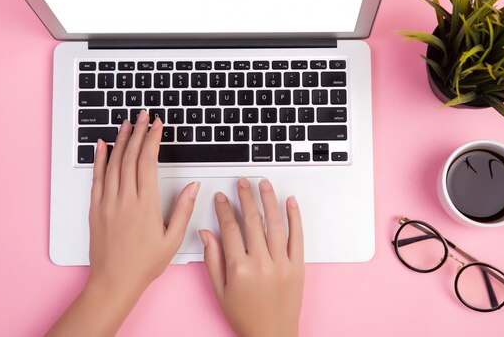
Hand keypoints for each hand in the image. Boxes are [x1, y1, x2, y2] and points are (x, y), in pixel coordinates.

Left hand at [47, 111, 198, 336]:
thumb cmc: (144, 264)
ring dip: (121, 140)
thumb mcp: (172, 239)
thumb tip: (193, 186)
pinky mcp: (96, 208)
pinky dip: (100, 159)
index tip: (157, 125)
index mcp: (145, 205)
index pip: (148, 162)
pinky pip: (97, 177)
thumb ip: (183, 209)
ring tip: (127, 123)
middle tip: (143, 115)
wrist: (113, 282)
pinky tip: (103, 145)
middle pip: (130, 157)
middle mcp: (124, 199)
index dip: (153, 140)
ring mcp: (107, 202)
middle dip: (138, 132)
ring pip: (113, 163)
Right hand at [199, 178, 303, 336]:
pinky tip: (290, 202)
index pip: (230, 228)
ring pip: (275, 223)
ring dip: (269, 200)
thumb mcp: (220, 291)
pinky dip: (295, 217)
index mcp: (239, 269)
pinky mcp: (297, 266)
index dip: (224, 209)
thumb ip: (212, 260)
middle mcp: (261, 263)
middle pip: (252, 220)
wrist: (272, 336)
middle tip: (242, 182)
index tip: (221, 197)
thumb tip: (206, 233)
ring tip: (264, 184)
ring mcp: (282, 264)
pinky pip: (297, 236)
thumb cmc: (245, 317)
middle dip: (245, 197)